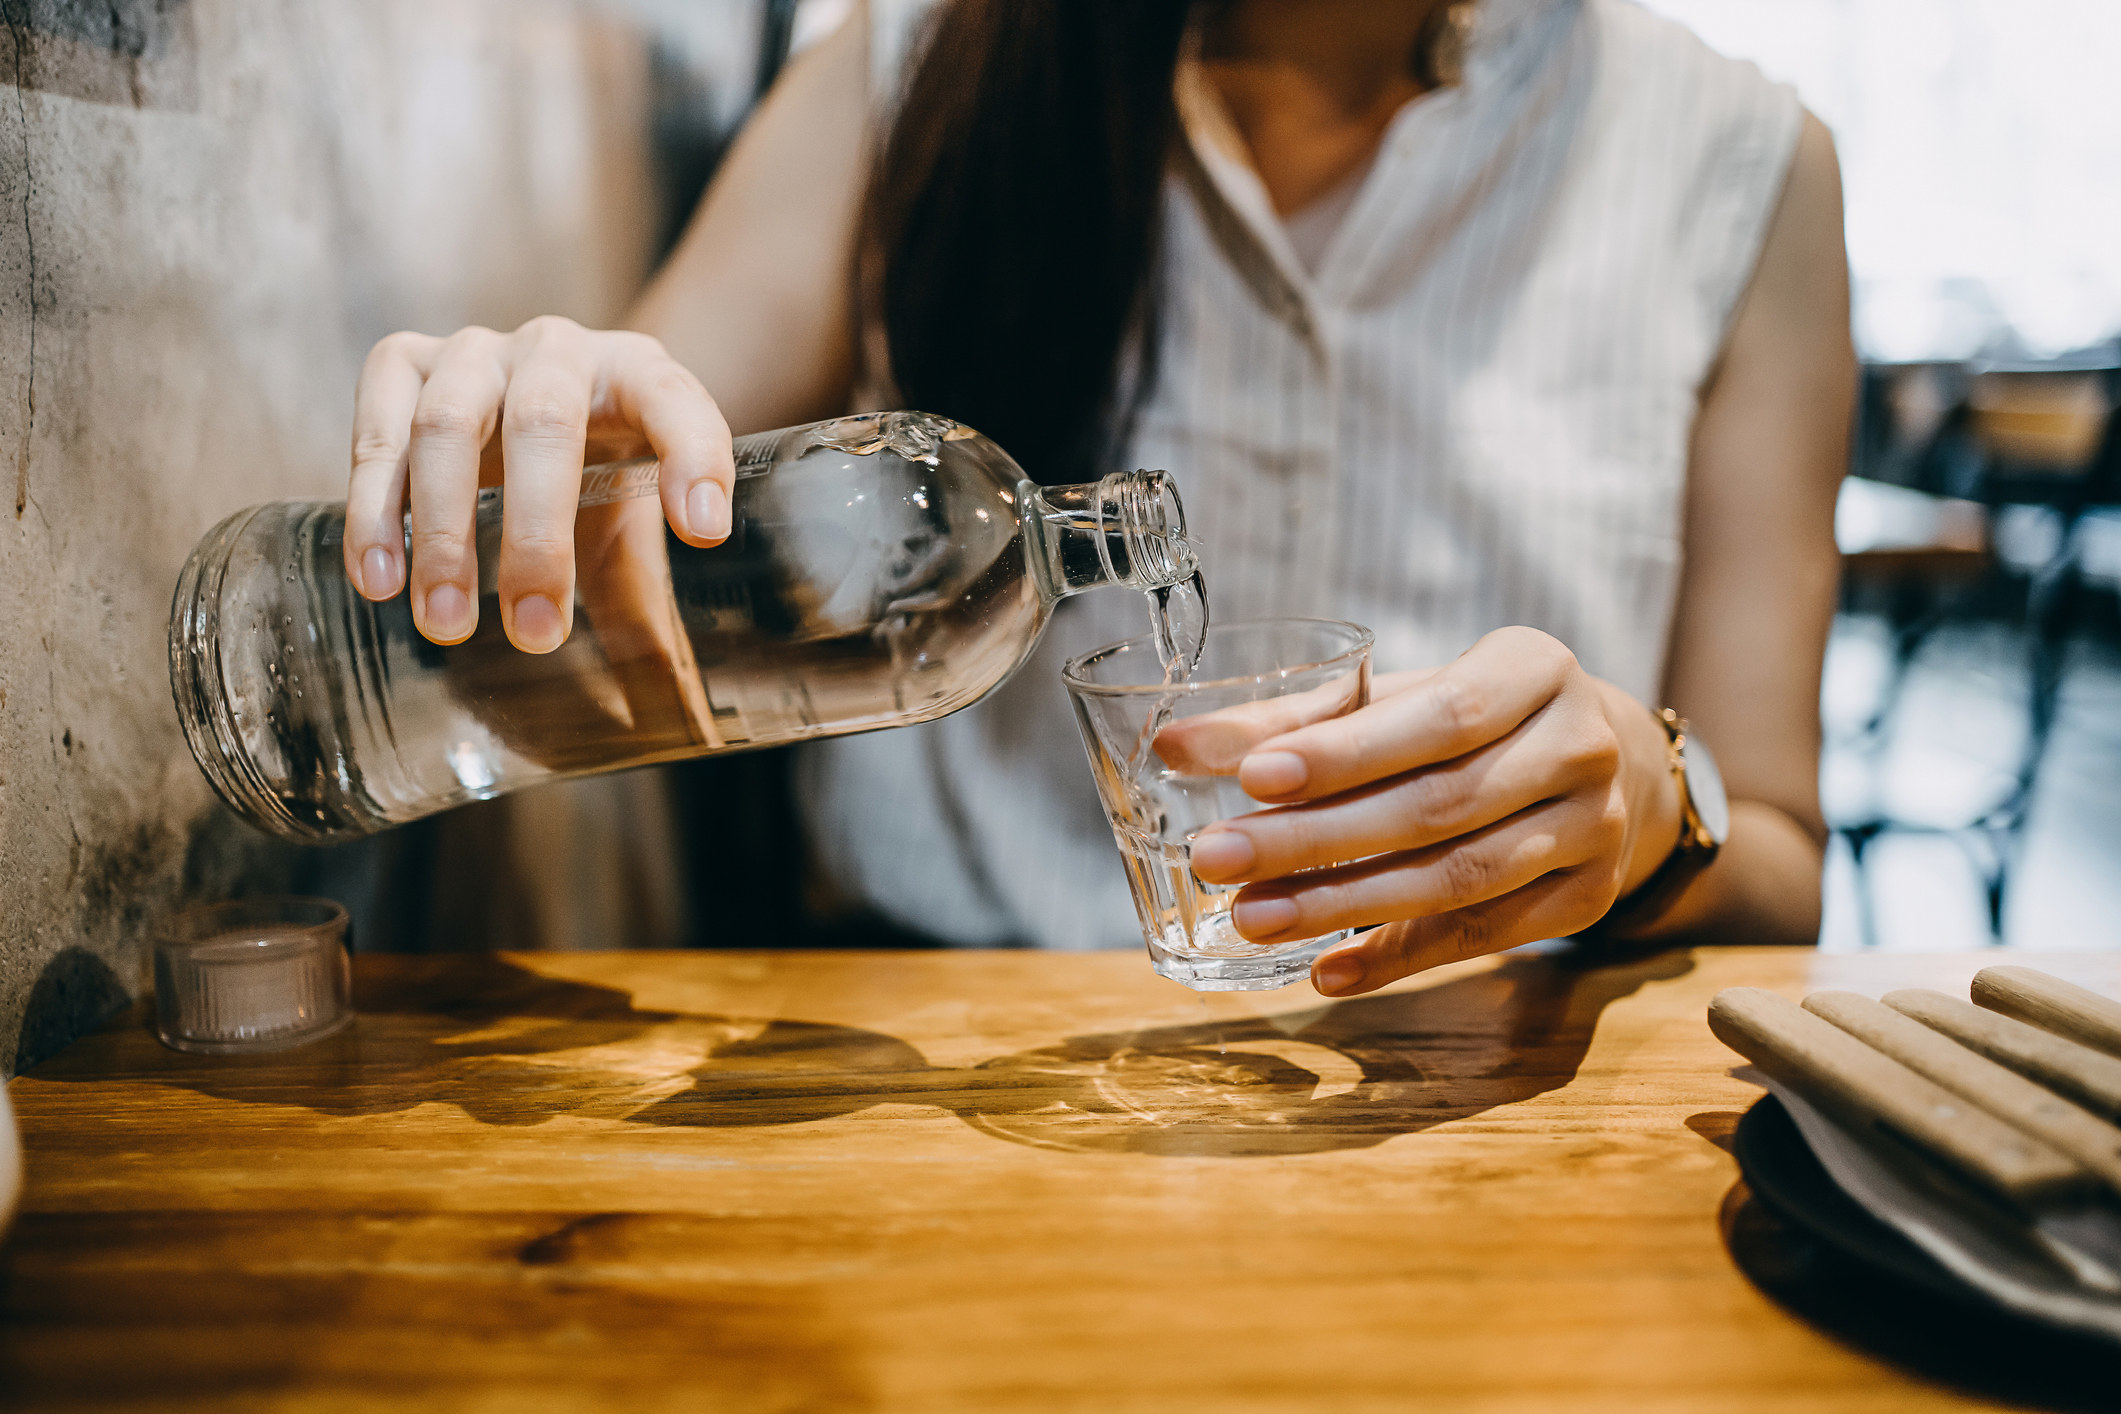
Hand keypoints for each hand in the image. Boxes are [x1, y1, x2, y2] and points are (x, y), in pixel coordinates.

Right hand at [343, 316, 734, 650]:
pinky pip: (378, 425)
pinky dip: (372, 507)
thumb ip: (647, 613)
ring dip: (444, 531)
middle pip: (543, 425)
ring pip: (448, 424)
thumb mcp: (627, 533)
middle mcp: (557, 351)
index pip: (676, 401)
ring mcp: (475, 350)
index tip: (703, 532)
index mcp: (638, 375)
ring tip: (445, 623)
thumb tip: (675, 728)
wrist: (521, 404)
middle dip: (536, 536)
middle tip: (534, 634)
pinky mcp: (402, 361)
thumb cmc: (587, 475)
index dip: (694, 458)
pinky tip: (378, 579)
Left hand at [1185, 627, 1682, 996]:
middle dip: (1316, 839)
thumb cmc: (1468, 720)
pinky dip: (1397, 957)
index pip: (1438, 716)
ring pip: (1457, 880)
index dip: (1344, 753)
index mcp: (1535, 667)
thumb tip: (1174, 746)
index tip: (1251, 778)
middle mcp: (1580, 745)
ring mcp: (1595, 828)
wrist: (1598, 761)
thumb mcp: (1399, 697)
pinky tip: (1325, 969)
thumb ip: (1292, 720)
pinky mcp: (1587, 898)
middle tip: (1217, 857)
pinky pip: (1482, 937)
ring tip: (1252, 916)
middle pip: (1436, 807)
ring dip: (1344, 905)